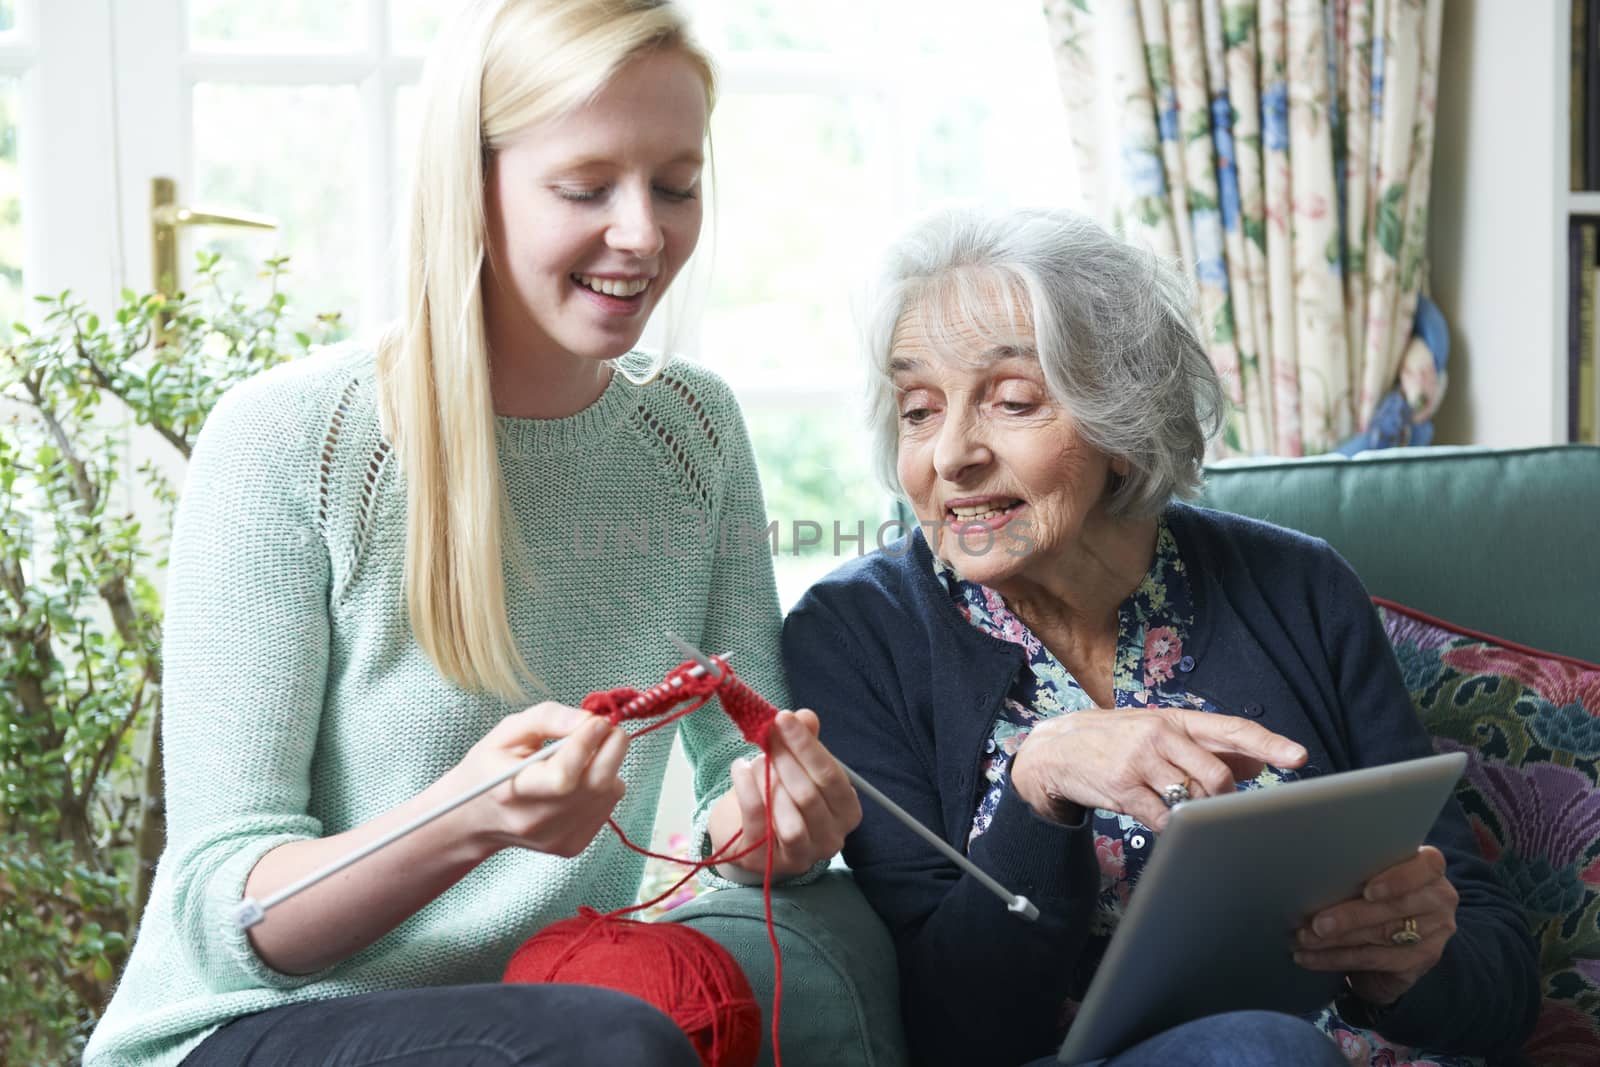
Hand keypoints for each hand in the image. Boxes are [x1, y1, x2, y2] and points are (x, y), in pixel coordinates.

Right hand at [455, 701, 629, 857]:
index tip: (597, 719)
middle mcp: (537, 821)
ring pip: (609, 794)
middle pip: (597, 785)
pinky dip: (603, 787)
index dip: (586, 742)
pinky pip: (607, 808)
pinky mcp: (573, 845)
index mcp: (513, 791)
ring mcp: (558, 837)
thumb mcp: (506, 733)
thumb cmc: (491, 768)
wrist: (476, 819)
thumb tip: (589, 719)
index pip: (563, 774)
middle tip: (607, 728)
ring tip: (583, 757)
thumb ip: (547, 719)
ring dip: (608, 766)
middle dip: (612, 748)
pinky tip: (579, 782)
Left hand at [709, 709, 862, 879]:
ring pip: (790, 820)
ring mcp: (801, 856)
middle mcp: (831, 839)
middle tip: (766, 733)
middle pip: (810, 796)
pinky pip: (758, 824)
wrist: (752, 833)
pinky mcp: (767, 862)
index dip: (808, 746)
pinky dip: (747, 791)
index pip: (832, 777)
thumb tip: (805, 717)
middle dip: (785, 759)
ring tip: (756, 760)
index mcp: (847, 812)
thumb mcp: (798, 765)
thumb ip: (805, 742)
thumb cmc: (784, 794)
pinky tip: (739, 768)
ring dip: (769, 782)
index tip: (784, 718)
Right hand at [1008, 706, 1307, 829]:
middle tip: (1215, 804)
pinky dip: (1174, 827)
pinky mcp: (1123, 789)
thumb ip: (1208, 746)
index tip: (1298, 757)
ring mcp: (1140, 762)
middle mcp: (1160, 736)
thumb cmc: (1115, 741)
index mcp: (1175, 720)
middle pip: (1217, 774)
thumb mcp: (1159, 732)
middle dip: (1225, 798)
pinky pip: (1165, 818)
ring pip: (1193, 797)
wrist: (1056, 750)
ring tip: (1184, 809)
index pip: (1231, 729)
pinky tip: (1166, 823)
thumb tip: (1257, 762)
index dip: (1268, 743)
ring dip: (1198, 812)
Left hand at [1294, 845, 1457, 1005]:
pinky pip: (1375, 959)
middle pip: (1395, 907)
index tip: (1367, 891)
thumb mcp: (1372, 874)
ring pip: (1382, 935)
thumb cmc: (1377, 892)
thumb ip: (1358, 868)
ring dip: (1337, 940)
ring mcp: (1435, 931)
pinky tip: (1310, 957)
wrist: (1397, 939)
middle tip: (1315, 923)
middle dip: (1350, 916)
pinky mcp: (1422, 960)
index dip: (1397, 879)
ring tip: (1304, 940)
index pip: (1426, 867)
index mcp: (1429, 867)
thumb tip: (1310, 870)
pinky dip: (1337, 958)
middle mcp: (1439, 898)